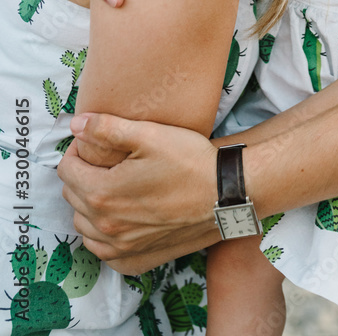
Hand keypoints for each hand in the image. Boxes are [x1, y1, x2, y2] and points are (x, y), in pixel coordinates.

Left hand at [59, 113, 218, 272]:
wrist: (225, 195)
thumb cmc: (189, 161)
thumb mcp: (149, 134)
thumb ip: (106, 128)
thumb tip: (76, 125)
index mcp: (103, 193)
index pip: (66, 171)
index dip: (75, 152)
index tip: (92, 143)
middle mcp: (106, 225)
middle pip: (73, 197)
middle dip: (82, 176)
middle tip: (103, 162)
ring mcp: (120, 247)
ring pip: (84, 226)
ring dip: (89, 206)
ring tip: (110, 187)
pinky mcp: (136, 259)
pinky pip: (103, 251)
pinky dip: (103, 235)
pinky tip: (119, 218)